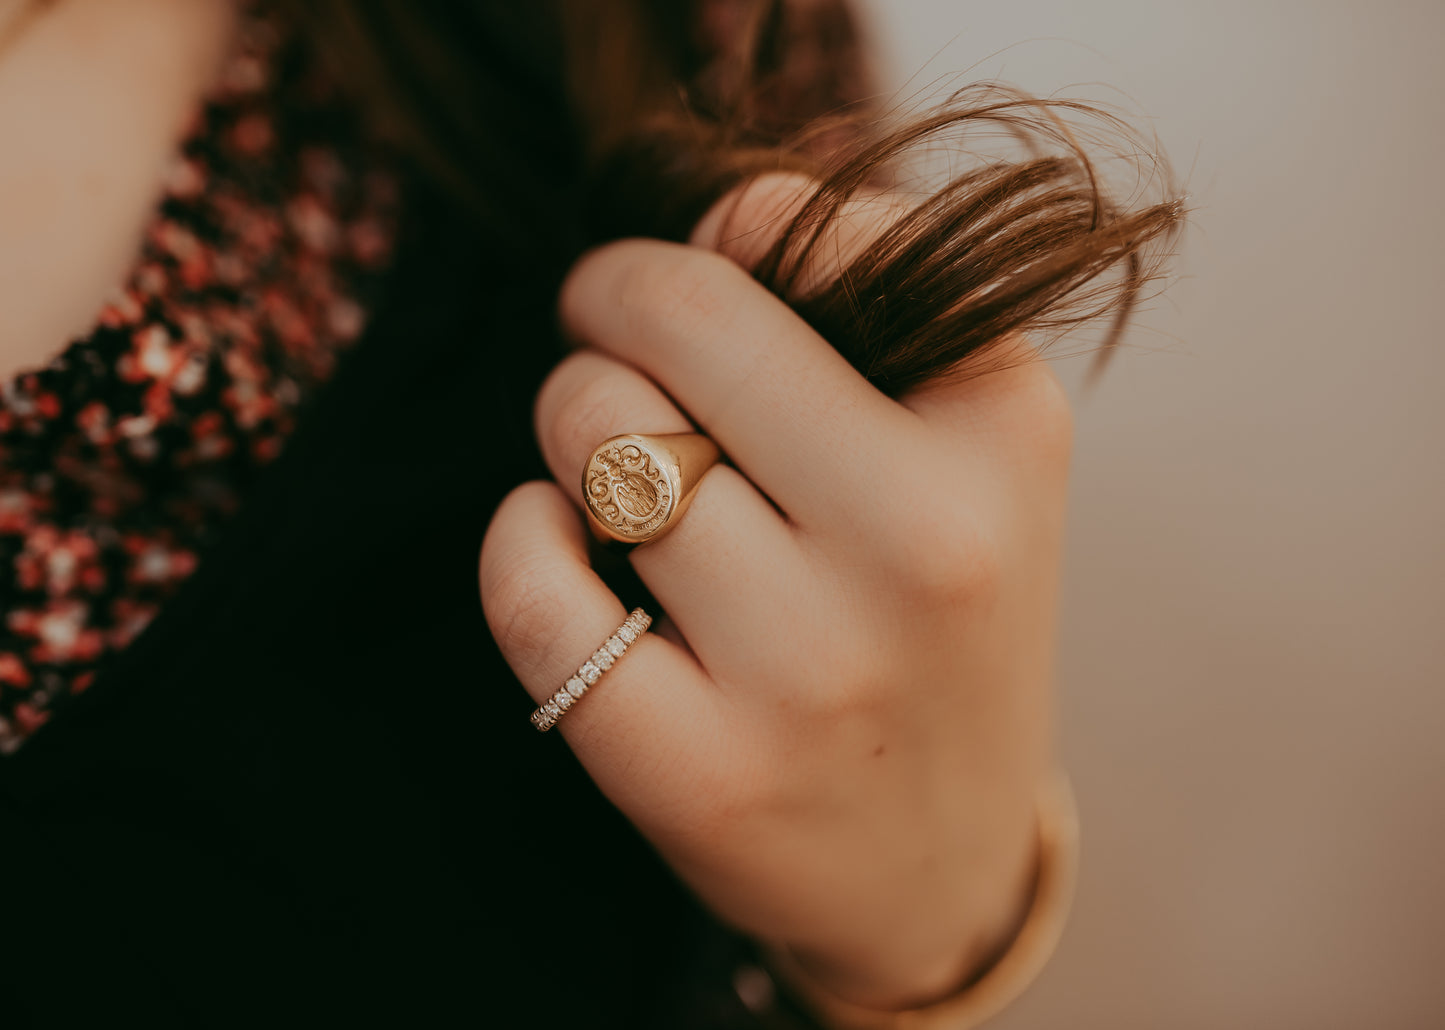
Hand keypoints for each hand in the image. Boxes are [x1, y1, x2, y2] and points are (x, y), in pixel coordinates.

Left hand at [478, 177, 1072, 1008]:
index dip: (695, 244)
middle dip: (608, 310)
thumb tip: (708, 221)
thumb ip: (866, 292)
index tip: (680, 294)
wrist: (939, 860)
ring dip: (574, 431)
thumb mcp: (971, 439)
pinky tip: (559, 546)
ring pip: (597, 440)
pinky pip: (535, 594)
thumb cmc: (937, 619)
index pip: (785, 231)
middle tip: (613, 352)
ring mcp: (814, 671)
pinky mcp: (704, 774)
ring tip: (622, 477)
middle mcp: (927, 545)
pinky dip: (519, 541)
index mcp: (1001, 431)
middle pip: (673, 321)